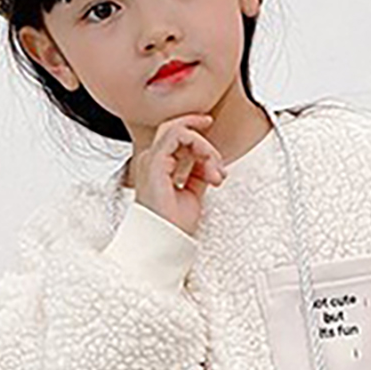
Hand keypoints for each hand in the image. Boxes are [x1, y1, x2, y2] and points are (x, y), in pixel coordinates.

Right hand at [132, 113, 225, 236]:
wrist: (166, 240)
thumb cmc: (174, 225)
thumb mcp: (193, 193)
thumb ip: (199, 174)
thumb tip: (210, 163)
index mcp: (157, 166)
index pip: (175, 137)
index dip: (197, 135)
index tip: (212, 136)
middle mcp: (152, 160)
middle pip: (177, 129)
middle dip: (204, 139)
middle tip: (219, 164)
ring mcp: (151, 159)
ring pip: (180, 130)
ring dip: (205, 148)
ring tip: (216, 173)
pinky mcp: (155, 162)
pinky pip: (179, 135)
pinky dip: (200, 146)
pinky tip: (209, 167)